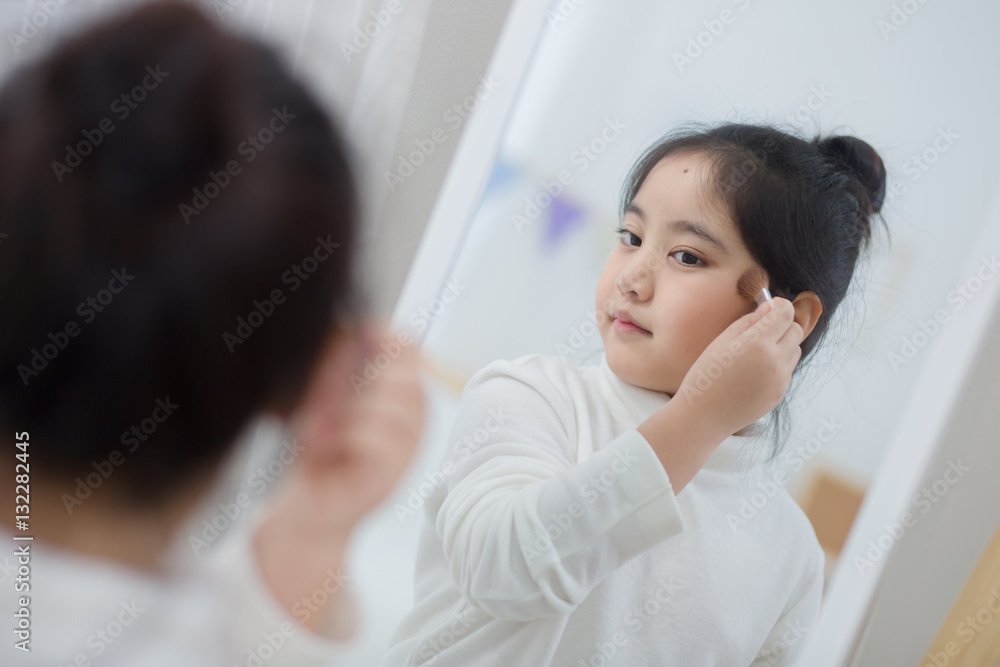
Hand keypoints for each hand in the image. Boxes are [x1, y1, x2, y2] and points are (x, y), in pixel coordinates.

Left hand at [254, 320, 425, 633]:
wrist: (309, 503)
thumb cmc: (320, 449)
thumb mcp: (325, 393)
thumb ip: (337, 359)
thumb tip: (347, 326)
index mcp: (402, 392)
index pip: (406, 346)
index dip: (378, 335)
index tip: (350, 337)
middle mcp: (414, 417)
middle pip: (398, 372)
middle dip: (348, 377)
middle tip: (317, 398)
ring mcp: (408, 446)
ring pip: (385, 403)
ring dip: (340, 410)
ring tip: (315, 427)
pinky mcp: (393, 473)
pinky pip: (372, 436)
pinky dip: (340, 436)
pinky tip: (322, 445)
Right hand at [675, 297, 802, 437]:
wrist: (703, 415)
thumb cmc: (705, 376)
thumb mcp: (721, 342)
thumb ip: (748, 322)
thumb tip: (769, 307)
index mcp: (758, 343)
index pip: (786, 313)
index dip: (779, 306)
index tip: (770, 307)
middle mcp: (775, 360)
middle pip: (796, 330)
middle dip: (783, 325)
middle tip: (762, 329)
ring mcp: (780, 379)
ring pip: (795, 351)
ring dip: (782, 345)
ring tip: (757, 352)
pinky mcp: (780, 394)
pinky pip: (787, 370)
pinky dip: (777, 364)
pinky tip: (754, 371)